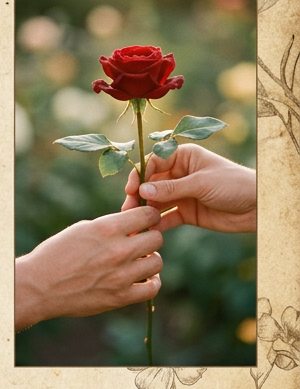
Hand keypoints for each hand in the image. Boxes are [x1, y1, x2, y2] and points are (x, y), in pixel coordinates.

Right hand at [14, 206, 163, 330]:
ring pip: (157, 262)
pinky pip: (152, 288)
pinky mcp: (120, 297)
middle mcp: (117, 250)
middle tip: (137, 244)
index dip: (148, 217)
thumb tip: (134, 226)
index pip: (149, 215)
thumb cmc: (55, 255)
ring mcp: (121, 275)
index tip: (142, 223)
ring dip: (148, 261)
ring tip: (136, 262)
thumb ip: (109, 227)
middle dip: (148, 239)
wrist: (38, 286)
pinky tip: (141, 279)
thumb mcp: (80, 230)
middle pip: (156, 238)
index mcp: (106, 229)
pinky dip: (150, 283)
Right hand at [122, 144, 256, 232]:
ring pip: (156, 201)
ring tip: (134, 222)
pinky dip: (157, 224)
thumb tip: (142, 190)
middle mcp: (180, 174)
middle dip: (138, 195)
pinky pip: (166, 217)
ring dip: (144, 210)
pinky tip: (148, 231)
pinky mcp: (186, 212)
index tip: (131, 188)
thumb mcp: (201, 183)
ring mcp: (182, 194)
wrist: (260, 207)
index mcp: (184, 157)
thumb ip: (171, 188)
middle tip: (127, 208)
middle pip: (151, 183)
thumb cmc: (235, 185)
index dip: (140, 174)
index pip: (154, 162)